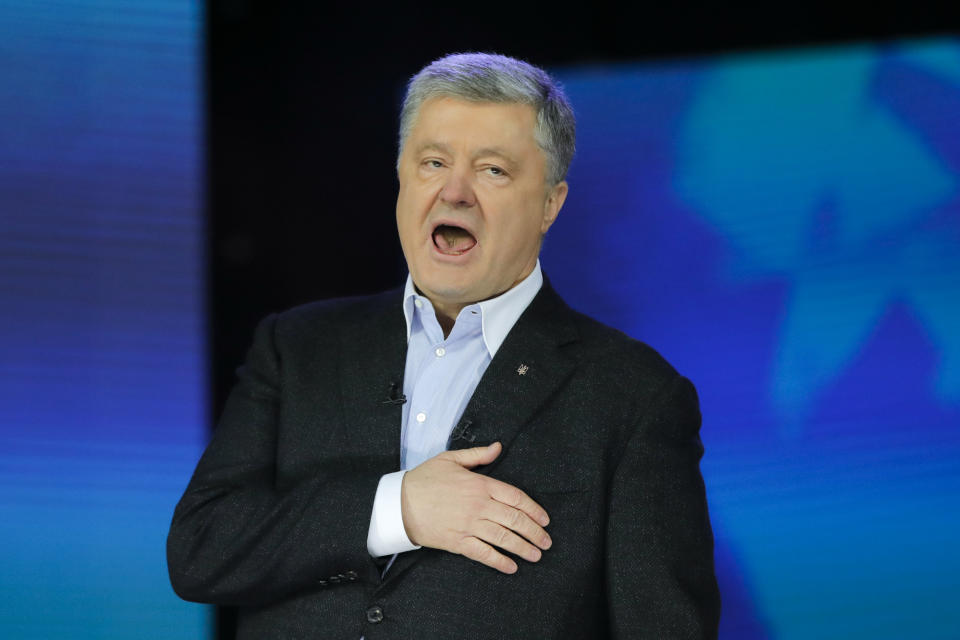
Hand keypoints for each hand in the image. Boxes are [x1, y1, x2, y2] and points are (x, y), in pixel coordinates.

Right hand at [400, 442, 551, 573]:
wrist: (399, 503)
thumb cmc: (424, 479)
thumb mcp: (451, 459)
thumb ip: (478, 455)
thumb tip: (498, 447)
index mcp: (480, 484)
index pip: (516, 497)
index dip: (534, 510)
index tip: (545, 520)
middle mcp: (478, 506)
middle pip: (515, 520)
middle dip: (534, 532)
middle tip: (546, 542)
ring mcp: (469, 525)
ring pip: (503, 538)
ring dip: (523, 548)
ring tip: (536, 555)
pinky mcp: (458, 542)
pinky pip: (483, 554)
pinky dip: (499, 561)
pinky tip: (511, 567)